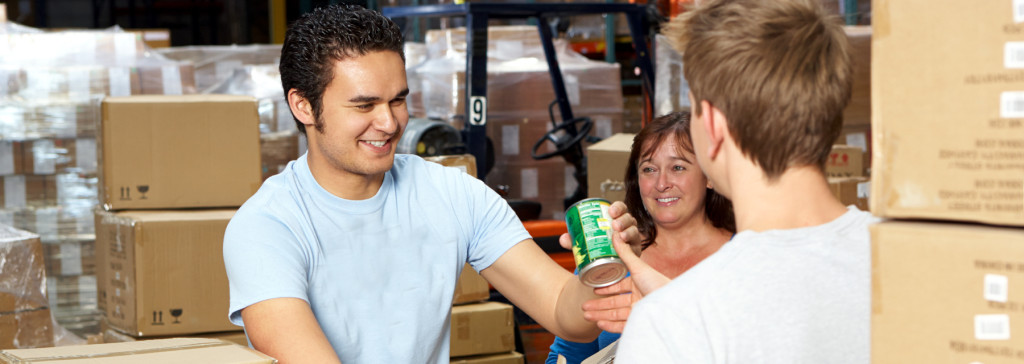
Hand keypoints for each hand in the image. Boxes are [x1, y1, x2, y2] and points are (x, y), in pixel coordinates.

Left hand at [558, 201, 640, 250]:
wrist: (606, 267)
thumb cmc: (597, 249)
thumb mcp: (584, 243)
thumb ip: (573, 240)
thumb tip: (563, 238)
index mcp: (616, 220)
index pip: (620, 209)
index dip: (618, 207)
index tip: (611, 211)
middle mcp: (626, 227)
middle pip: (629, 218)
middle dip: (623, 219)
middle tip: (614, 225)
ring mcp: (632, 239)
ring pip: (634, 231)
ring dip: (628, 231)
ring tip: (620, 236)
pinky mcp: (634, 252)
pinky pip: (636, 247)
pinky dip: (631, 245)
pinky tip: (626, 246)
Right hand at [559, 200, 669, 332]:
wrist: (672, 304)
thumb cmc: (658, 283)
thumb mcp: (639, 267)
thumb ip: (625, 253)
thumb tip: (615, 235)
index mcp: (640, 284)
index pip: (620, 287)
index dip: (607, 289)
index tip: (594, 289)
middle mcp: (640, 298)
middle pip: (615, 303)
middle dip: (598, 305)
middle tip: (584, 305)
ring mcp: (640, 311)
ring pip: (616, 315)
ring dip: (600, 315)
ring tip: (586, 315)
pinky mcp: (641, 323)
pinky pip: (622, 326)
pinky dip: (610, 325)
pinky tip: (599, 322)